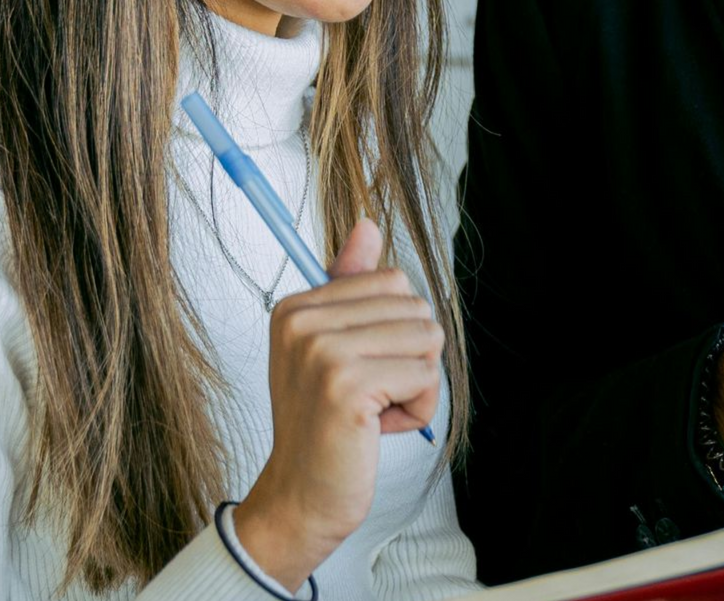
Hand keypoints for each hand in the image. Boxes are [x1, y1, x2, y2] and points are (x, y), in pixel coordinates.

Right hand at [233, 221, 444, 589]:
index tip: (359, 368)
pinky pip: (425, 377)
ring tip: (374, 411)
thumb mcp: (332, 347)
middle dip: (411, 357)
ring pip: (426, 340)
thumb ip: (350, 287)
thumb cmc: (324, 425)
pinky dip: (416, 409)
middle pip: (416, 307)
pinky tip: (377, 429)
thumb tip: (367, 226)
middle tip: (370, 395)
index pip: (393, 281)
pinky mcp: (346, 386)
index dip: (396, 330)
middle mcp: (302, 322)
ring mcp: (322, 352)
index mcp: (297, 306)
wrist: (302, 497)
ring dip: (416, 384)